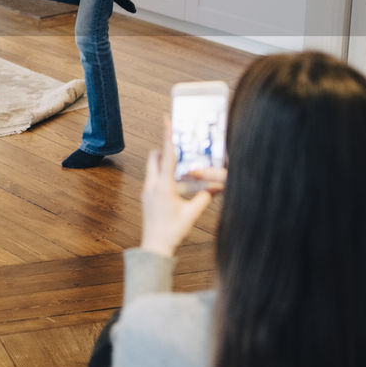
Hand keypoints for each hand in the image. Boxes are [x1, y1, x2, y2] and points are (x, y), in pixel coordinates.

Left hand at [140, 124, 224, 257]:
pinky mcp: (146, 198)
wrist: (155, 248)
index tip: (166, 118)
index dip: (167, 134)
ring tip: (179, 164)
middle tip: (178, 145)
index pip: (167, 154)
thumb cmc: (173, 231)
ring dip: (163, 161)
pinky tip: (174, 182)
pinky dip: (162, 173)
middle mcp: (152, 184)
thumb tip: (219, 187)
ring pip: (152, 167)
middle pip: (155, 156)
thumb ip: (205, 197)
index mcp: (163, 185)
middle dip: (165, 148)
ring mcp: (147, 191)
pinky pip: (153, 177)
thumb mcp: (192, 213)